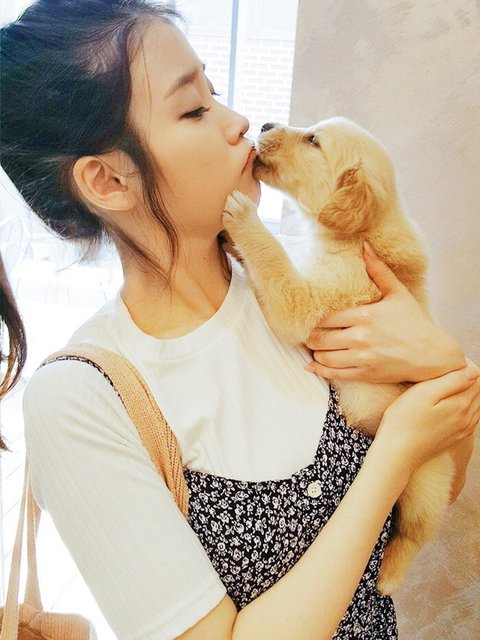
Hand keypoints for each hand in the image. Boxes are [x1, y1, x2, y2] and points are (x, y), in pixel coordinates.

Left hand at [305, 244, 465, 382]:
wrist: (431, 353)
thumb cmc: (413, 322)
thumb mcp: (397, 292)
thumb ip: (378, 270)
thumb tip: (364, 246)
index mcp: (365, 315)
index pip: (325, 318)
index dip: (313, 319)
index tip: (308, 318)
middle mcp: (360, 337)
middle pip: (319, 339)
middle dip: (309, 337)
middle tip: (307, 333)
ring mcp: (362, 357)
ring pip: (324, 357)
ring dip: (315, 353)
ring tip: (314, 347)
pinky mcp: (365, 374)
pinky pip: (334, 374)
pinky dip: (320, 370)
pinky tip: (313, 365)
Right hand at [374, 363, 479, 473]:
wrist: (397, 453)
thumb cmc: (404, 420)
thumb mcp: (424, 393)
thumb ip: (451, 381)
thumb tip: (472, 371)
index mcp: (461, 405)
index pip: (476, 379)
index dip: (465, 367)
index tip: (449, 362)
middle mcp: (466, 418)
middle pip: (478, 392)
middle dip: (468, 379)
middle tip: (448, 371)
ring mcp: (461, 430)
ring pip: (476, 406)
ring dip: (468, 393)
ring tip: (450, 384)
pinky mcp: (454, 438)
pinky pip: (471, 419)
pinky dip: (467, 407)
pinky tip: (454, 404)